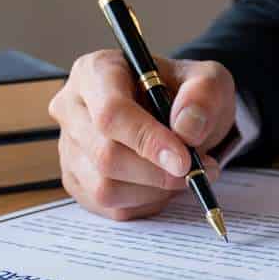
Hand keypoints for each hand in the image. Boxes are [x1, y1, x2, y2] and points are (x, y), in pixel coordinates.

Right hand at [49, 50, 236, 219]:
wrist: (179, 117)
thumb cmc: (186, 95)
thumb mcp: (209, 82)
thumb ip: (204, 95)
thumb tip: (186, 129)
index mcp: (96, 72)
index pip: (111, 113)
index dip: (148, 141)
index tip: (184, 160)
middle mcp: (73, 108)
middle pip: (105, 156)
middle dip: (157, 173)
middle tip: (195, 171)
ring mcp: (70, 147)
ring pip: (105, 188)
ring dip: (154, 191)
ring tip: (181, 175)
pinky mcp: (78, 181)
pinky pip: (112, 208)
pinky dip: (147, 204)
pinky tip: (162, 185)